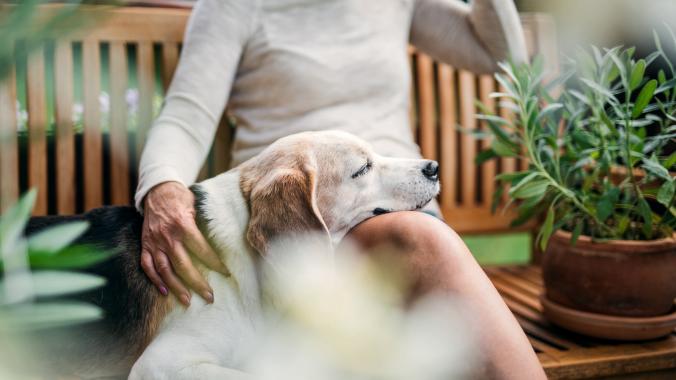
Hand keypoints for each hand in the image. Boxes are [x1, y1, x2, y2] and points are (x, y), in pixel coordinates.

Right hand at [141, 181, 228, 305]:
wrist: (157, 190)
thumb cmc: (181, 198)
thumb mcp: (196, 206)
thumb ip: (203, 225)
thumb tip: (221, 243)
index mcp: (183, 225)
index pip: (202, 249)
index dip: (214, 263)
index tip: (225, 274)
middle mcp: (167, 236)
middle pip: (183, 265)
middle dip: (197, 283)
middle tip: (209, 296)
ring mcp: (154, 242)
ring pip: (165, 270)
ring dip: (176, 287)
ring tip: (187, 301)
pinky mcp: (145, 245)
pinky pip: (147, 266)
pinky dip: (155, 280)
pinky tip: (165, 292)